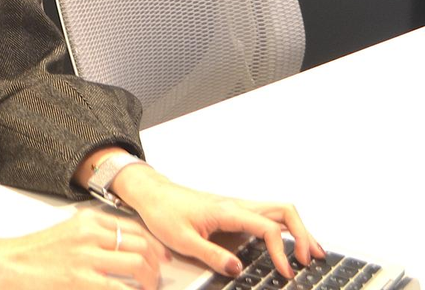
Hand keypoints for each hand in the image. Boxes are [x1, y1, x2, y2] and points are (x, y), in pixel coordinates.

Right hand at [0, 209, 171, 289]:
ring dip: (150, 280)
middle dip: (156, 264)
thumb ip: (93, 237)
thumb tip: (123, 249)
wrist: (9, 264)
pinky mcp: (83, 280)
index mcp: (86, 221)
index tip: (162, 256)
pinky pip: (121, 288)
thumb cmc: (34, 253)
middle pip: (141, 244)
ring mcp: (87, 258)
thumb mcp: (66, 233)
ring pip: (138, 264)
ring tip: (147, 288)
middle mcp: (90, 235)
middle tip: (157, 277)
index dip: (154, 244)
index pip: (133, 227)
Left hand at [111, 165, 326, 278]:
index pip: (267, 228)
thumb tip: (237, 269)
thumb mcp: (182, 239)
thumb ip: (210, 254)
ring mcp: (238, 206)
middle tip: (309, 260)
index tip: (285, 272)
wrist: (152, 194)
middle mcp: (238, 204)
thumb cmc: (164, 212)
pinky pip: (268, 216)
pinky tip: (289, 244)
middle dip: (303, 234)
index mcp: (227, 211)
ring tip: (312, 253)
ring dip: (299, 229)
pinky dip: (286, 228)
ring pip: (279, 211)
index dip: (281, 251)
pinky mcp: (236, 211)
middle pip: (284, 211)